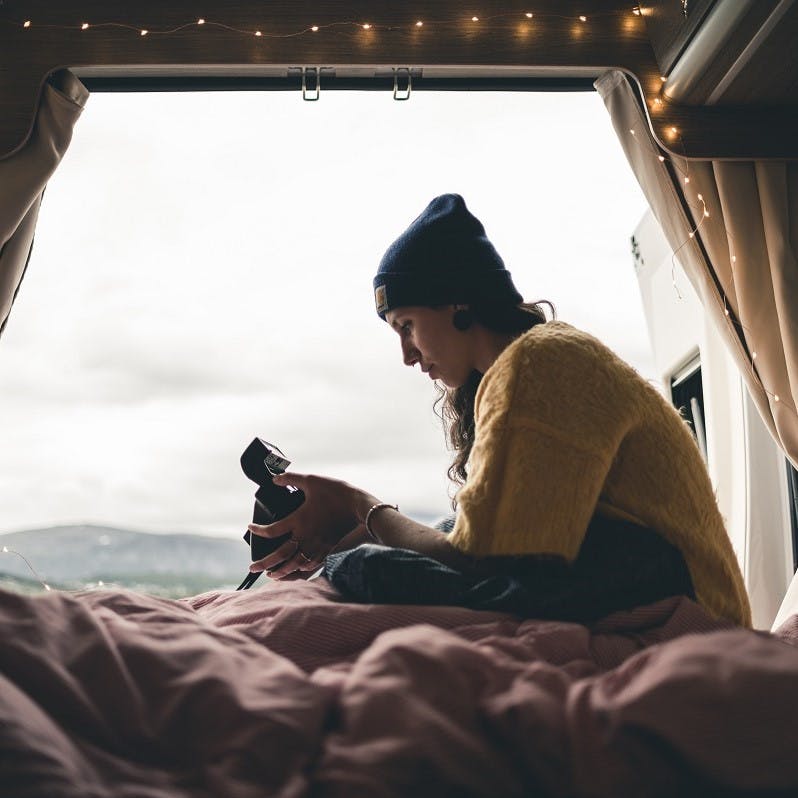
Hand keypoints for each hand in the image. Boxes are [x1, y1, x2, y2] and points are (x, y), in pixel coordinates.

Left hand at [247, 472, 377, 579]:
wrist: (359, 506)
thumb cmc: (336, 493)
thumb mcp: (312, 481)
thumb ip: (292, 479)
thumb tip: (275, 479)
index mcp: (298, 520)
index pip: (271, 530)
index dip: (258, 531)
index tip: (251, 528)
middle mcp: (305, 537)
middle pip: (280, 555)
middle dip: (264, 564)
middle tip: (253, 568)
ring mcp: (317, 546)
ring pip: (294, 565)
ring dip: (281, 572)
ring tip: (271, 575)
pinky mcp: (327, 550)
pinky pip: (310, 567)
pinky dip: (299, 573)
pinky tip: (295, 574)